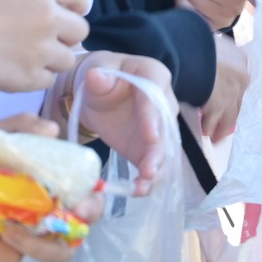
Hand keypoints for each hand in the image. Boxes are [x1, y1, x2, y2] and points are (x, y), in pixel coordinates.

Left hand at [73, 53, 175, 187]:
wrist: (99, 93)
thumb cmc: (101, 76)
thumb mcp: (98, 71)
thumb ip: (99, 77)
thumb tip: (96, 76)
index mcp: (154, 76)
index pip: (156, 95)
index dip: (154, 117)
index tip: (151, 137)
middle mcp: (164, 102)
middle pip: (165, 127)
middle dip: (158, 150)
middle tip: (150, 169)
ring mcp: (160, 127)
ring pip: (163, 148)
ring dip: (156, 168)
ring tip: (144, 185)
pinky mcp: (149, 147)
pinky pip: (153, 162)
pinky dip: (147, 178)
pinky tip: (138, 190)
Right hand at [200, 34, 248, 143]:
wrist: (183, 47)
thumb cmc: (190, 41)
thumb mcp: (207, 44)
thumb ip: (212, 57)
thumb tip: (207, 63)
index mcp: (240, 59)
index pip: (237, 80)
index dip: (228, 92)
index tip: (222, 101)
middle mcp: (241, 76)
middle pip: (236, 100)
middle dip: (226, 111)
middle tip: (219, 122)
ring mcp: (232, 92)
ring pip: (229, 115)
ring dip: (220, 126)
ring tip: (214, 135)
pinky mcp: (219, 105)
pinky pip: (214, 122)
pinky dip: (209, 127)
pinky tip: (205, 132)